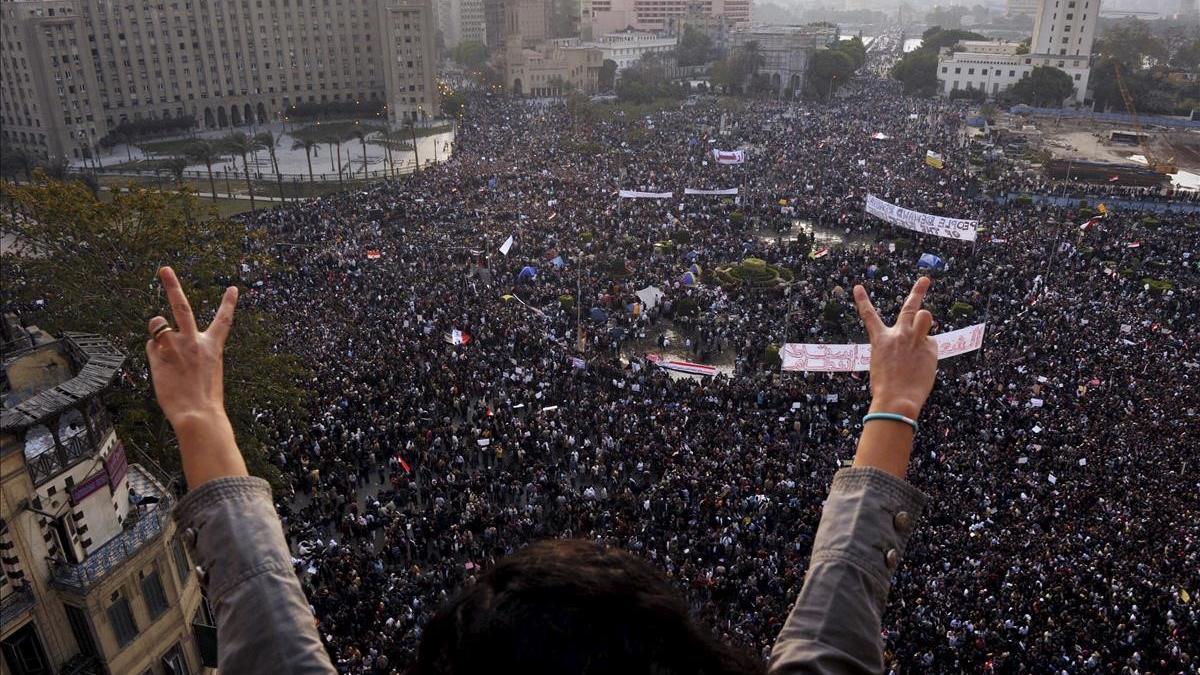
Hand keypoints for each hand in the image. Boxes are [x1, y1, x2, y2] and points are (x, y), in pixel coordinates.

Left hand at [146, 266, 237, 424]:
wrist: (197, 413)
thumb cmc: (204, 397)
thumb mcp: (207, 371)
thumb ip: (190, 352)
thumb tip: (163, 340)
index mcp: (213, 346)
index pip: (224, 320)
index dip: (228, 303)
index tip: (232, 288)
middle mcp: (194, 341)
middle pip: (181, 306)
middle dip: (172, 285)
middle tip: (164, 269)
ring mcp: (175, 347)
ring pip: (157, 324)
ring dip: (156, 327)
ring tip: (160, 340)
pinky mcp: (158, 356)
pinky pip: (150, 346)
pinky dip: (154, 353)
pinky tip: (162, 368)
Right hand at [853, 276, 937, 419]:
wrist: (898, 400)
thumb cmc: (886, 387)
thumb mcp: (882, 363)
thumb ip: (896, 347)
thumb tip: (914, 342)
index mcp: (880, 340)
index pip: (868, 315)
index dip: (862, 300)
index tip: (858, 287)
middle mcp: (899, 334)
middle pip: (910, 306)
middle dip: (918, 290)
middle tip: (925, 279)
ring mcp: (916, 339)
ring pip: (926, 317)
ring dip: (925, 322)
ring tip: (922, 332)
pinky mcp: (930, 348)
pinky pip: (931, 344)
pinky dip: (928, 352)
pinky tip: (923, 365)